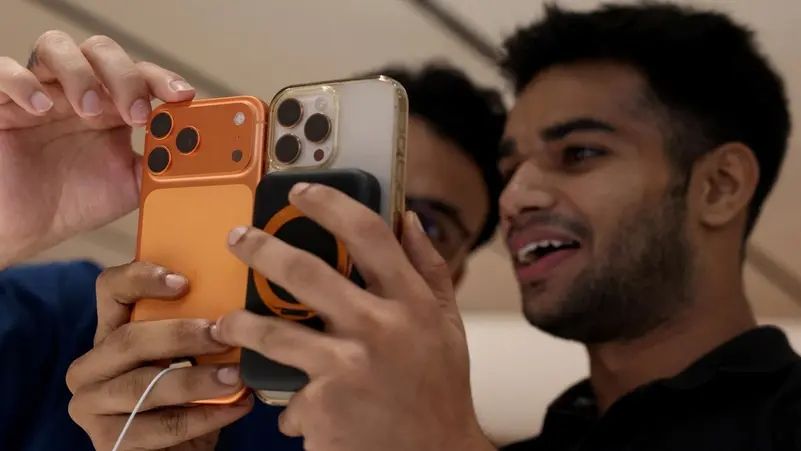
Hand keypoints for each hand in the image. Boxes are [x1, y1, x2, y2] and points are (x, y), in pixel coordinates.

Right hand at [0, 31, 195, 267]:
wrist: (21, 229)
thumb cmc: (71, 202)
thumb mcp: (128, 187)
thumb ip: (163, 169)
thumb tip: (202, 158)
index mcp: (111, 107)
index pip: (141, 75)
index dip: (163, 80)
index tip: (182, 97)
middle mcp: (77, 92)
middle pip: (103, 53)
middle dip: (125, 77)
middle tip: (136, 112)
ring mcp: (39, 92)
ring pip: (57, 47)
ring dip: (81, 74)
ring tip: (90, 110)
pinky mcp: (0, 103)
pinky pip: (4, 70)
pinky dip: (24, 81)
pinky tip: (40, 107)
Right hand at [66, 262, 252, 450]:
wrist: (181, 449)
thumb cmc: (191, 394)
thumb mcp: (193, 356)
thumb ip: (200, 328)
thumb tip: (240, 303)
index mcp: (110, 333)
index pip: (111, 290)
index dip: (141, 278)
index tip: (183, 281)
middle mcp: (91, 367)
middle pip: (128, 339)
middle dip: (180, 335)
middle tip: (223, 334)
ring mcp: (92, 406)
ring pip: (143, 386)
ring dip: (196, 380)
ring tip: (236, 376)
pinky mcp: (109, 442)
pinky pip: (160, 426)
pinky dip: (204, 416)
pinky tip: (237, 406)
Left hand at [213, 183, 495, 450]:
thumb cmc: (440, 390)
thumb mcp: (448, 325)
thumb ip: (429, 269)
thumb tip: (409, 219)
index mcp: (412, 302)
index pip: (369, 234)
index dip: (330, 204)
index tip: (301, 192)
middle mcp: (380, 328)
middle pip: (304, 271)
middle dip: (259, 248)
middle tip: (237, 239)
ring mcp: (347, 367)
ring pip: (271, 332)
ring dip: (239, 324)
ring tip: (226, 324)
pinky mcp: (322, 407)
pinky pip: (288, 395)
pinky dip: (291, 402)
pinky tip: (302, 411)